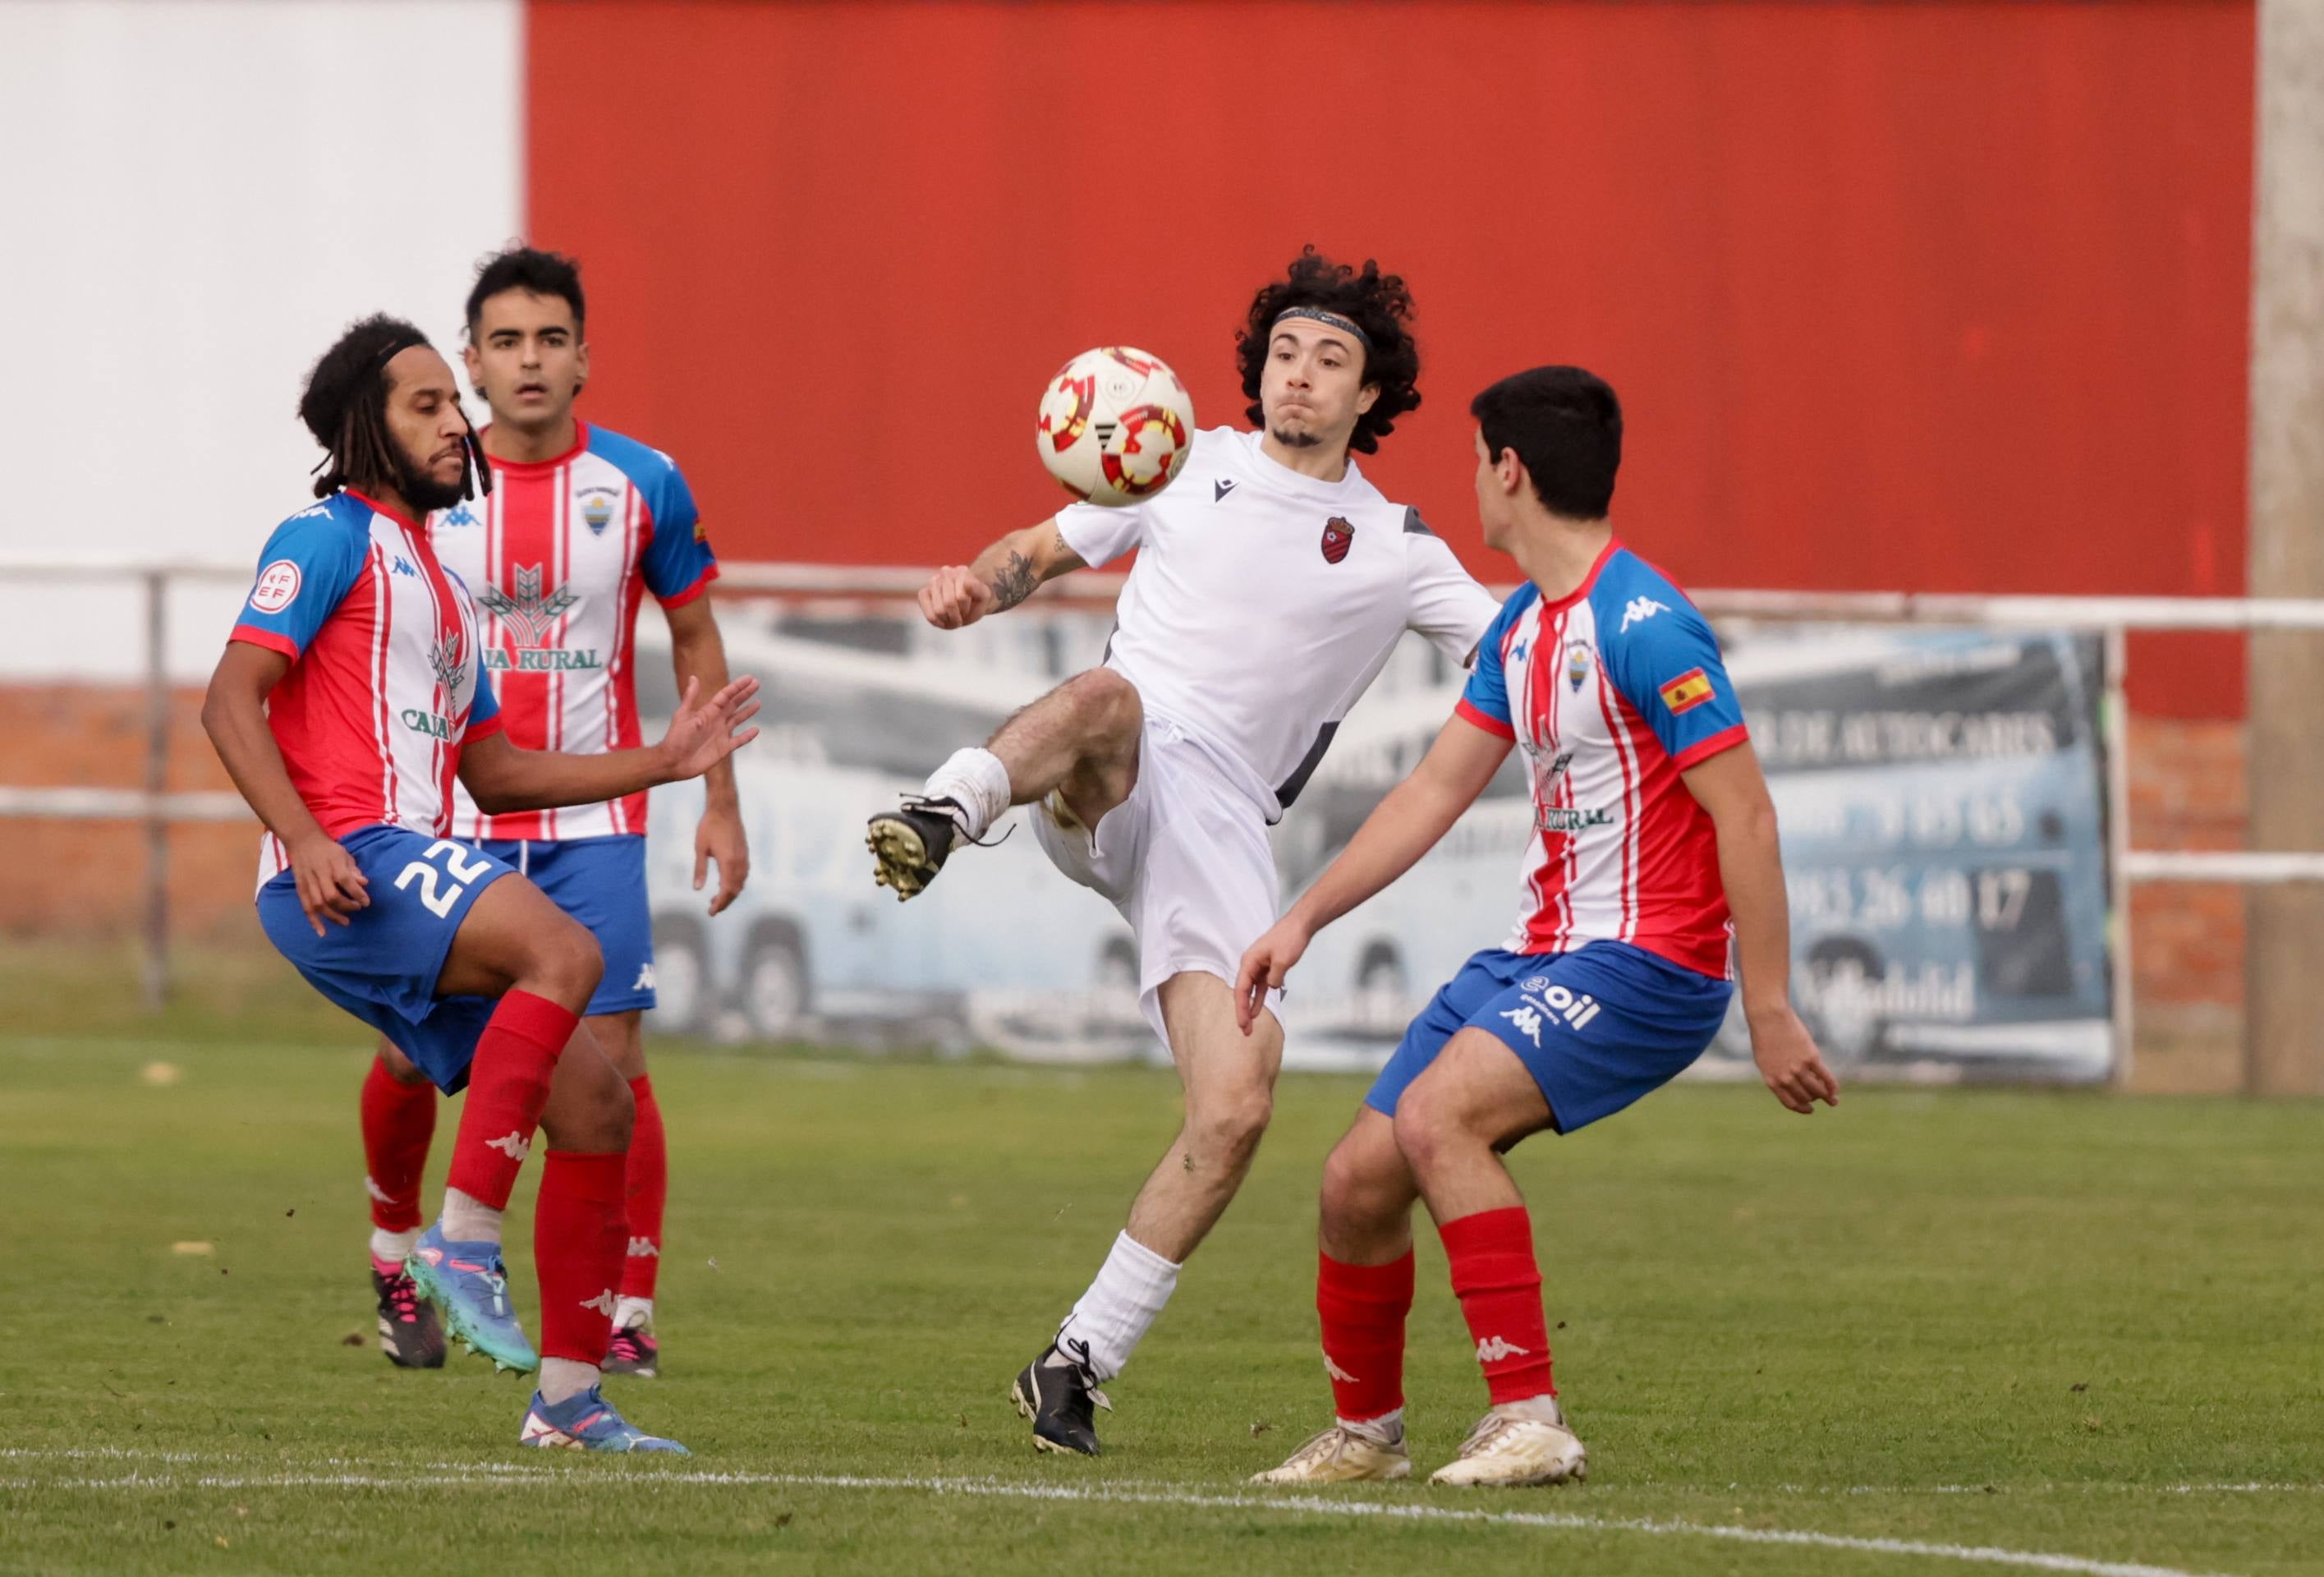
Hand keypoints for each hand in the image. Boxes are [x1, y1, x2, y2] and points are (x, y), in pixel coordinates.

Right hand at [287, 831, 367, 937]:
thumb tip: (365, 883)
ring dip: (333, 916)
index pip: (346, 881)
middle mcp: (319, 875)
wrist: (303, 842)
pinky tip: (322, 932)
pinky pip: (306, 908)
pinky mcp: (300, 889)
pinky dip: (314, 921)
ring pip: (319, 904)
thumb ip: (354, 870)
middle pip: (331, 896)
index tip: (367, 902)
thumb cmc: (328, 849)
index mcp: (332, 864)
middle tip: (357, 909)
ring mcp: (307, 883)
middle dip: (346, 906)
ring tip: (346, 922)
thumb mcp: (344, 854)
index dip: (357, 893)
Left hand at [657, 675, 761, 783]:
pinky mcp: (724, 748)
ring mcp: (721, 734)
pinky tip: (756, 730)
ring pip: (738, 720)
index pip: (726, 695)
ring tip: (758, 703)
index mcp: (708, 712)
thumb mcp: (683, 715)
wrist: (674, 762)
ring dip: (748, 712)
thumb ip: (690, 697)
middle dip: (745, 694)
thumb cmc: (676, 739)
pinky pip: (739, 740)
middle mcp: (716, 721)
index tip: (749, 679)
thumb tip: (693, 677)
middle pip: (734, 704)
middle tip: (756, 684)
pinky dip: (748, 736)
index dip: (738, 687)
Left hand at [693, 800, 750, 916]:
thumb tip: (697, 889)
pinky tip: (725, 882)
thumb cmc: (710, 826)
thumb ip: (700, 869)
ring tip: (717, 897)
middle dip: (725, 902)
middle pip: (735, 890)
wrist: (725, 807)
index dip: (719, 904)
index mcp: (728, 863)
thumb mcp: (700, 848)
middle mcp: (739, 862)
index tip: (711, 912)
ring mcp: (744, 857)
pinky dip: (735, 883)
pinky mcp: (745, 852)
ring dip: (731, 893)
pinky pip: (743, 874)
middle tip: (713, 909)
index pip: (726, 891)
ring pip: (741, 883)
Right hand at [919, 565, 995, 629]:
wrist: (968, 603)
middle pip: (949, 603)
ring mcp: (932, 582)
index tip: (970, 607)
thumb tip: (965, 583)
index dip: (966, 608)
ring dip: (949, 619)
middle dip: (957, 615)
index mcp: (962, 572)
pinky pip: (928, 614)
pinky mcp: (923, 593)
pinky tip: (944, 619)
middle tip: (961, 614)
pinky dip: (938, 622)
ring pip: (939, 611)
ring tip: (954, 616)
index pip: (961, 597)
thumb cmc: (976, 600)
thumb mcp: (985, 597)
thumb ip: (978, 589)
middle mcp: (945, 573)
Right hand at [1233, 916, 1313, 1034]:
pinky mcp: (1268, 968)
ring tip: (1249, 1026)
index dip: (1241, 1008)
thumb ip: (1274, 977)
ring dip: (1251, 1007)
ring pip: (1251, 991)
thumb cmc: (1290, 938)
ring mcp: (1258, 966)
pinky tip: (1257, 1011)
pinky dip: (1259, 998)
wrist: (1300, 925)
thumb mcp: (1283, 960)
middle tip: (1246, 1031)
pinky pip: (1261, 987)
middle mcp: (1250, 964)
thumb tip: (1271, 988)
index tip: (1243, 1024)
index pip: (1241, 989)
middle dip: (1243, 1012)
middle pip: (1243, 992)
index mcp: (1249, 961)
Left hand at [1748, 1002, 1839, 1113]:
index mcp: (1772, 1080)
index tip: (1810, 1109)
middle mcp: (1785, 1078)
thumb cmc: (1765, 1036)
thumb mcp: (1766, 1060)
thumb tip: (1793, 1085)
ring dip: (1826, 1096)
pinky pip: (1826, 1078)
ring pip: (1817, 1090)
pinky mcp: (1811, 1058)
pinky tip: (1835, 1091)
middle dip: (1814, 1099)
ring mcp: (1799, 1069)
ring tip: (1832, 1098)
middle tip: (1820, 1098)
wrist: (1768, 1018)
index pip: (1790, 1102)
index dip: (1802, 1108)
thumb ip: (1777, 1074)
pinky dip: (1833, 1086)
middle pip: (1806, 1096)